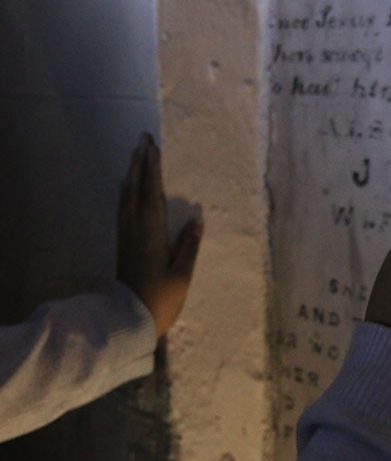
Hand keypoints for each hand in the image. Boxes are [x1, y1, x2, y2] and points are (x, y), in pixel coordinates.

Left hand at [117, 133, 201, 337]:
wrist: (130, 320)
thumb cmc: (161, 299)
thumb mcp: (181, 275)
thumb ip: (188, 246)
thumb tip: (197, 220)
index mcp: (151, 234)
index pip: (152, 195)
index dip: (153, 171)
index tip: (154, 148)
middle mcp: (135, 230)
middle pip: (135, 190)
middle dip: (139, 163)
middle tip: (143, 139)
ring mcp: (127, 236)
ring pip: (127, 197)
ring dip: (131, 174)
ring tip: (136, 155)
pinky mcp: (124, 244)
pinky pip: (123, 209)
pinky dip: (126, 192)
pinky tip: (127, 186)